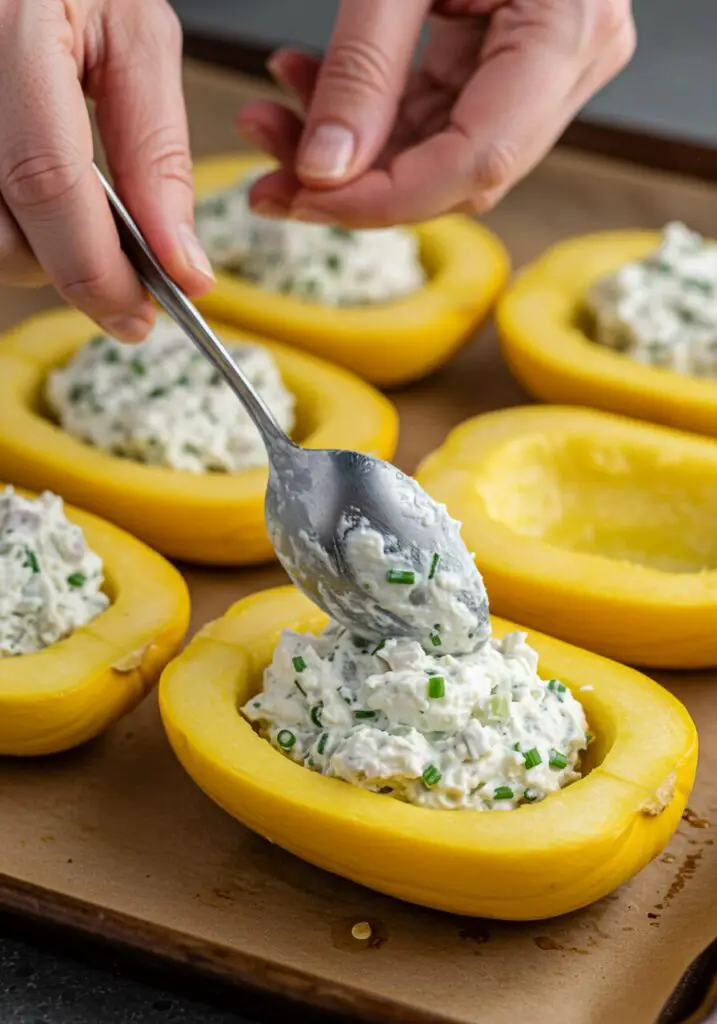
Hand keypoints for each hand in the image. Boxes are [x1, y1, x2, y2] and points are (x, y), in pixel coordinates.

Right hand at [0, 0, 213, 340]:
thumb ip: (158, 153)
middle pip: (1, 233)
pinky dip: (16, 226)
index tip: (139, 316)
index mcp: (10, 30)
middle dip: (71, 272)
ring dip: (39, 254)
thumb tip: (181, 263)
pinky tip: (43, 206)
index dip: (97, 267)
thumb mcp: (136, 37)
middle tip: (126, 270)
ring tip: (83, 222)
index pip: (46, 181)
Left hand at [238, 0, 634, 226]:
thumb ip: (362, 66)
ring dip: (352, 152)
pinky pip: (437, 114)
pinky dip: (370, 113)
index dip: (386, 199)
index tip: (303, 198)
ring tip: (270, 120)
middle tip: (269, 181)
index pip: (476, 160)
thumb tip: (325, 171)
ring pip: (441, 154)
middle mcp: (573, 58)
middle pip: (458, 171)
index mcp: (569, 26)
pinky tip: (306, 88)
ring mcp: (547, 64)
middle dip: (357, 185)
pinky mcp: (511, 58)